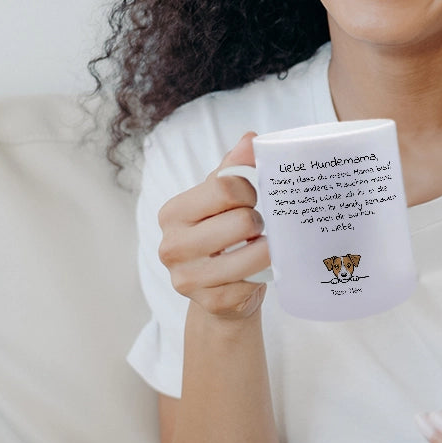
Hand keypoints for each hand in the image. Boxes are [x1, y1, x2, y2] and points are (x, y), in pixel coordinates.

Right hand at [156, 135, 269, 320]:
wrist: (219, 293)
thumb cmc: (221, 238)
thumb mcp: (221, 201)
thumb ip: (233, 169)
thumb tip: (250, 139)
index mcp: (173, 212)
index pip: (226, 186)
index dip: (252, 188)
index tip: (256, 196)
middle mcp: (172, 246)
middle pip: (243, 221)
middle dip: (261, 222)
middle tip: (260, 227)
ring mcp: (187, 278)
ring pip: (253, 255)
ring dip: (269, 250)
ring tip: (267, 246)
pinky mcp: (210, 303)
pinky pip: (253, 282)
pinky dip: (263, 276)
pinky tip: (258, 272)